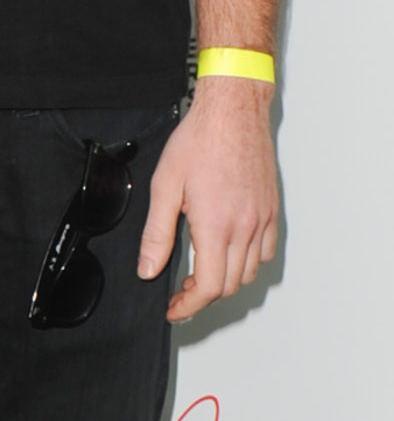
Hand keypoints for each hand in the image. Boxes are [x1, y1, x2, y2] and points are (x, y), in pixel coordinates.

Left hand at [137, 77, 279, 321]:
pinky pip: (266, 251)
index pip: (209, 286)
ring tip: (201, 271)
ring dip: (226, 280)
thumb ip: (157, 234)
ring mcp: (262, 220)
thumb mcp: (164, 187)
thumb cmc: (200, 141)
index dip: (189, 305)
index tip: (174, 308)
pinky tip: (228, 251)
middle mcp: (245, 227)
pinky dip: (248, 261)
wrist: (233, 112)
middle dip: (203, 295)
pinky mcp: (271, 210)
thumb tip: (149, 269)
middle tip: (180, 290)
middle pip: (230, 285)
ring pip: (250, 271)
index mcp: (216, 225)